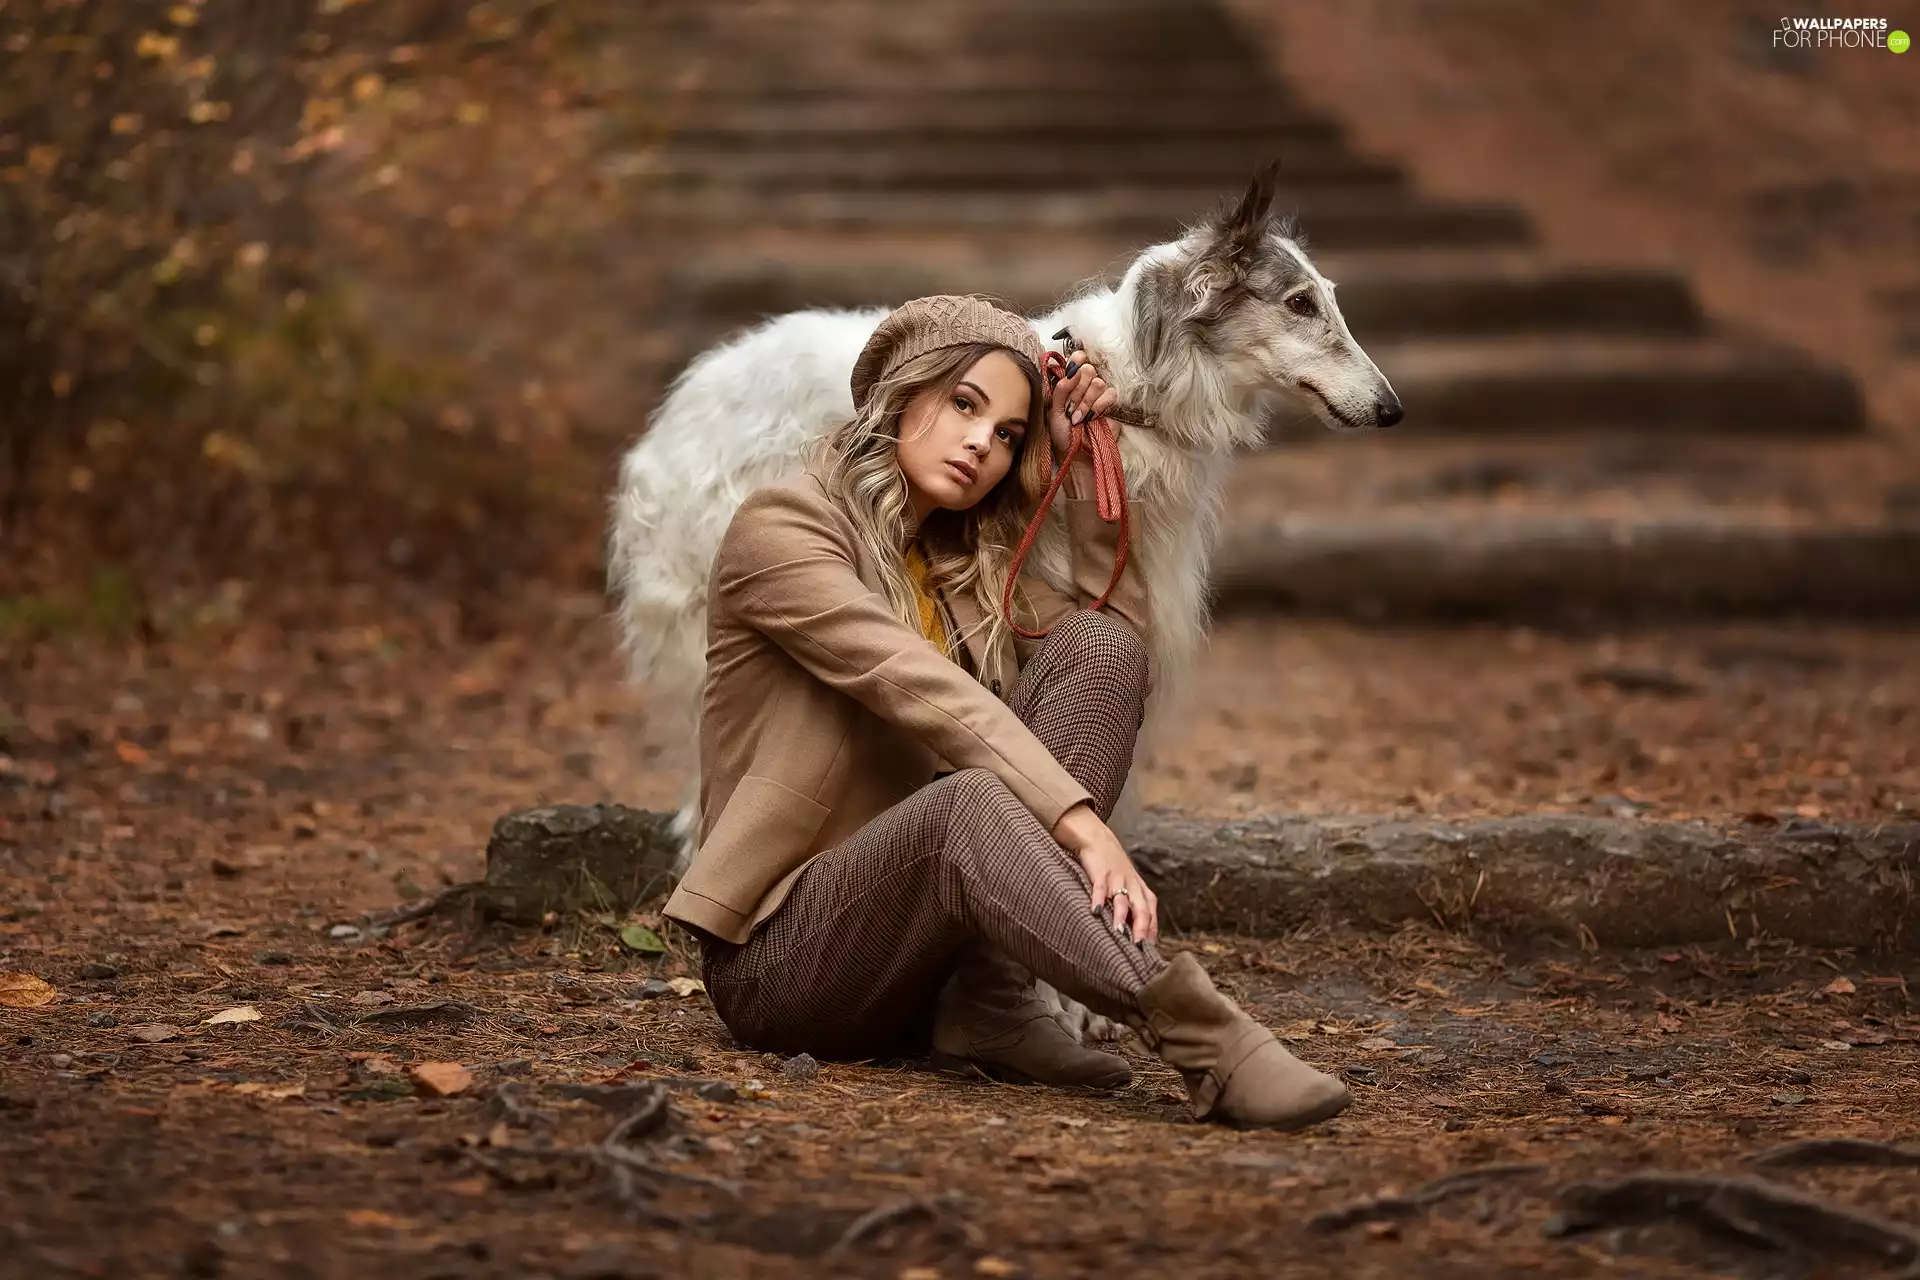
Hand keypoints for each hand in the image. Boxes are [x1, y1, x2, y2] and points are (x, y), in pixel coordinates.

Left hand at [1046, 349, 1118, 463]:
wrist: (1076, 453)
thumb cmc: (1062, 433)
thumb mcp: (1053, 410)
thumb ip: (1060, 389)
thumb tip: (1071, 371)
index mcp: (1070, 382)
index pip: (1078, 359)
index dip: (1077, 360)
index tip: (1072, 369)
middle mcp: (1086, 385)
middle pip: (1088, 370)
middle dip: (1077, 390)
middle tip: (1070, 407)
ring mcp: (1099, 394)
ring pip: (1098, 383)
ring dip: (1086, 402)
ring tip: (1078, 418)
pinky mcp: (1112, 405)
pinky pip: (1110, 394)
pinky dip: (1098, 407)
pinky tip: (1091, 418)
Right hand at [1050, 800, 1158, 943]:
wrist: (1099, 841)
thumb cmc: (1115, 871)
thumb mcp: (1129, 888)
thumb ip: (1134, 910)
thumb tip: (1138, 939)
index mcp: (1142, 891)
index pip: (1151, 913)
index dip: (1151, 931)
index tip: (1148, 951)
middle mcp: (1132, 885)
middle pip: (1141, 908)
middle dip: (1141, 927)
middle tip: (1138, 945)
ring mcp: (1117, 878)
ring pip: (1122, 898)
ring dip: (1121, 915)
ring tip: (1119, 931)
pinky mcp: (1100, 872)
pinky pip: (1100, 887)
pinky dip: (1099, 898)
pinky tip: (1096, 911)